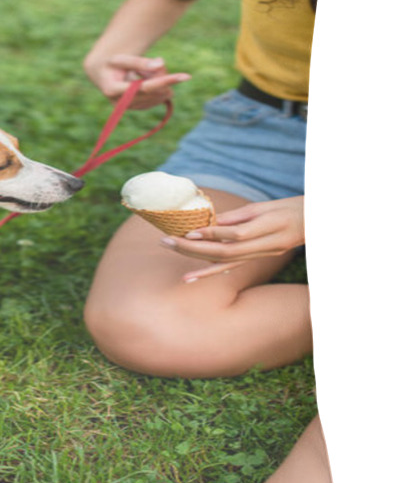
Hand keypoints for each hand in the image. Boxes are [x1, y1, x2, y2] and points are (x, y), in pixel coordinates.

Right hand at [85, 54, 190, 109]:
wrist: (102, 74)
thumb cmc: (111, 64)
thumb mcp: (122, 58)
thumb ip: (140, 62)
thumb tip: (160, 64)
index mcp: (113, 90)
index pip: (144, 87)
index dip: (164, 81)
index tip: (185, 76)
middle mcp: (120, 103)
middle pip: (154, 91)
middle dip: (162, 76)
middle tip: (157, 62)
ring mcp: (129, 108)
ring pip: (158, 96)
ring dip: (159, 81)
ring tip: (145, 71)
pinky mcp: (137, 108)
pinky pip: (157, 99)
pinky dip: (158, 87)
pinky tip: (148, 78)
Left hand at [159, 197, 305, 281]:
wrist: (316, 223)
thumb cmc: (291, 209)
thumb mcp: (266, 206)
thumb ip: (240, 216)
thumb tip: (212, 221)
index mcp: (270, 228)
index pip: (236, 235)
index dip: (212, 234)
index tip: (189, 231)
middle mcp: (266, 246)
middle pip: (225, 251)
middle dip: (193, 248)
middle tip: (166, 241)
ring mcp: (262, 255)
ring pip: (225, 261)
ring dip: (196, 260)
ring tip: (172, 251)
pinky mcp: (258, 258)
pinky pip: (232, 267)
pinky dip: (210, 271)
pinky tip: (191, 276)